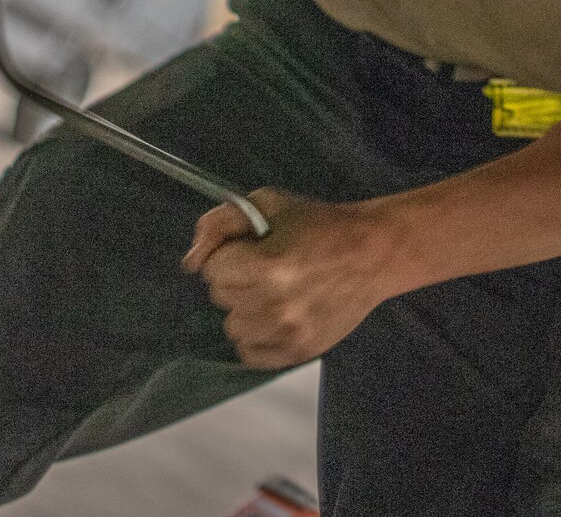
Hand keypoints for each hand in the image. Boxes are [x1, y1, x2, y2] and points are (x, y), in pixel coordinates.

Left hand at [183, 189, 399, 368]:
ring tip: (274, 291)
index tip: (254, 248)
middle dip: (236, 280)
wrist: (371, 253)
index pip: (212, 269)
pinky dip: (257, 336)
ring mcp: (288, 334)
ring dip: (246, 309)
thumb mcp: (268, 204)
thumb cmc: (317, 224)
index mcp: (267, 266)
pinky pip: (249, 354)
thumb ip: (220, 224)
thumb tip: (189, 262)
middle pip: (221, 298)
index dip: (230, 253)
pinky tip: (276, 315)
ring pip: (233, 328)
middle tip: (268, 267)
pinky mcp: (298, 354)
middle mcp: (275, 306)